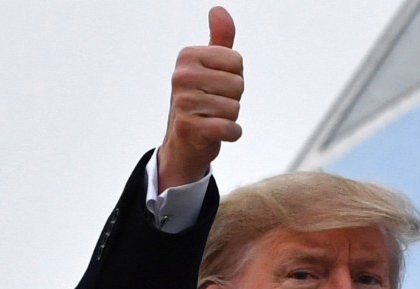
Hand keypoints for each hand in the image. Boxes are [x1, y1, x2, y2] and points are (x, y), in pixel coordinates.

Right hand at [159, 6, 243, 189]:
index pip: (236, 62)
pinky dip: (231, 134)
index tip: (216, 86)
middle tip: (214, 105)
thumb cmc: (201, 101)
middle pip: (238, 85)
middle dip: (233, 99)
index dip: (234, 77)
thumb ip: (220, 40)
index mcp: (187, 56)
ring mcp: (184, 102)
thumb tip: (219, 10)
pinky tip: (218, 133)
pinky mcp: (190, 128)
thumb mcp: (210, 68)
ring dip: (230, 118)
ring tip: (212, 118)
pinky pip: (230, 128)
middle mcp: (181, 76)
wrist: (184, 143)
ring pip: (234, 108)